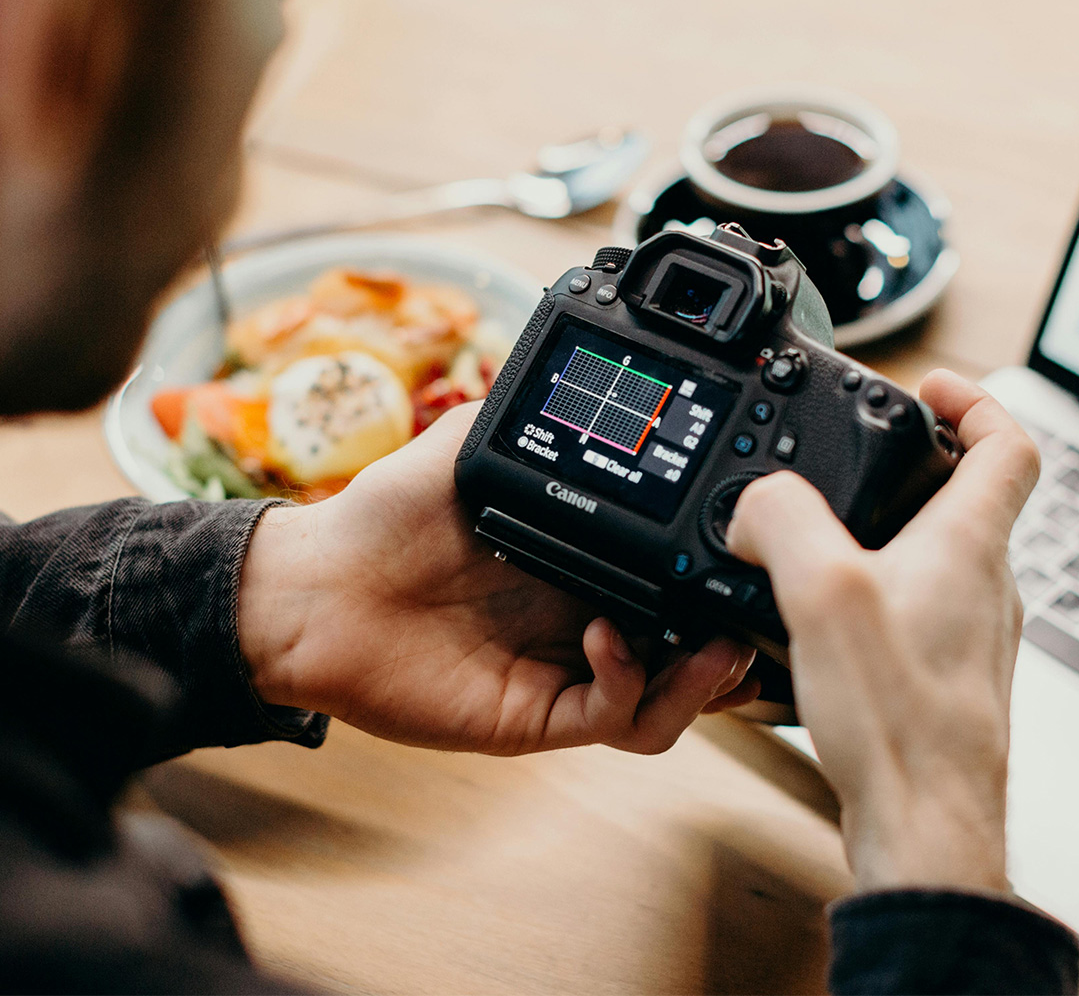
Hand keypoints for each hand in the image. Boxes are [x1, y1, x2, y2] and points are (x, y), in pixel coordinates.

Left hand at [236, 401, 758, 754]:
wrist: (314, 589)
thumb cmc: (381, 519)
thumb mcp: (470, 443)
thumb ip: (536, 409)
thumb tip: (586, 361)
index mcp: (585, 559)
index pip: (676, 573)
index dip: (721, 570)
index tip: (755, 542)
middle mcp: (587, 618)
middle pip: (694, 646)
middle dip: (740, 638)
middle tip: (764, 607)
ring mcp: (567, 671)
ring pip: (670, 699)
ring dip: (706, 680)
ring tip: (720, 646)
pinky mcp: (538, 714)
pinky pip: (612, 716)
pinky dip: (631, 684)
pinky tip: (611, 639)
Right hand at [725, 369, 1039, 893]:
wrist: (925, 831)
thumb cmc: (901, 726)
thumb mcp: (822, 596)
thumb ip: (783, 522)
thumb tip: (755, 502)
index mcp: (970, 546)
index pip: (1008, 443)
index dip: (973, 399)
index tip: (929, 385)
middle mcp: (986, 588)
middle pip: (970, 500)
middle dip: (909, 468)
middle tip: (855, 460)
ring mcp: (971, 640)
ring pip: (941, 562)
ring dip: (887, 538)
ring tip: (821, 547)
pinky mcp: (946, 686)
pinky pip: (917, 619)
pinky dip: (875, 603)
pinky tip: (821, 636)